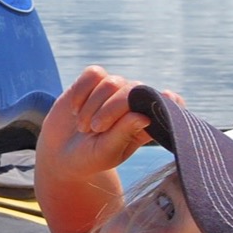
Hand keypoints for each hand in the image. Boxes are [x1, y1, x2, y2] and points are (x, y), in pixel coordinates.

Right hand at [38, 65, 161, 180]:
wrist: (62, 154)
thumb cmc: (90, 157)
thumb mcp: (107, 152)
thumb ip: (124, 134)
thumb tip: (144, 116)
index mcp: (146, 123)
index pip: (167, 104)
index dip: (170, 99)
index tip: (168, 97)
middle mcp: (133, 103)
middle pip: (133, 90)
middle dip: (112, 109)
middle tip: (95, 129)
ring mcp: (114, 90)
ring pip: (112, 82)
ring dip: (94, 105)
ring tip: (84, 127)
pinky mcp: (93, 81)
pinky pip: (93, 74)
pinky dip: (82, 92)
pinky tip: (76, 109)